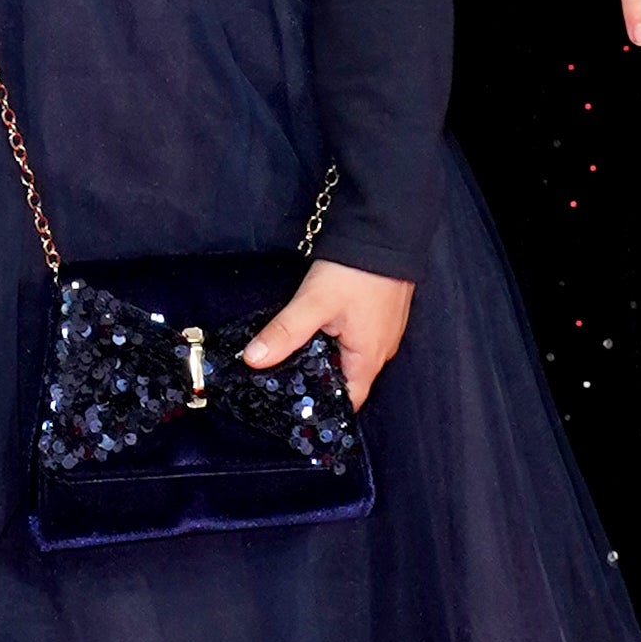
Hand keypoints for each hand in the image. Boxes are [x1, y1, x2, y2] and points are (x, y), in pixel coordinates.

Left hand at [242, 259, 413, 410]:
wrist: (387, 231)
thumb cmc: (357, 272)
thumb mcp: (314, 303)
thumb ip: (284, 333)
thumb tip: (254, 360)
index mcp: (368, 359)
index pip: (347, 403)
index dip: (322, 409)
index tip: (293, 410)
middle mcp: (380, 351)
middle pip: (346, 381)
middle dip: (316, 382)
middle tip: (282, 381)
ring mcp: (381, 332)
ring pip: (348, 358)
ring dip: (324, 358)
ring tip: (292, 356)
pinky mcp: (377, 314)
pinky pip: (353, 338)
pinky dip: (333, 340)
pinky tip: (313, 330)